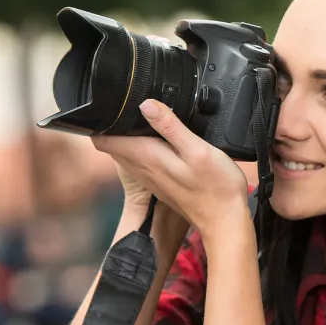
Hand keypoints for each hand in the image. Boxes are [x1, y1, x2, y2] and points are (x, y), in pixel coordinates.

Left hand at [93, 99, 250, 246]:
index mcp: (146, 156)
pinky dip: (142, 147)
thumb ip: (171, 127)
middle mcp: (142, 168)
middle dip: (113, 125)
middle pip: (111, 144)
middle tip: (128, 107)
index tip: (111, 105)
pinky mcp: (160, 182)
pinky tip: (160, 141)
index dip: (101, 121)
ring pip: (124, 152)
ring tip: (143, 120)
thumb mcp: (198, 150)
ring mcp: (150, 178)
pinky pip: (140, 161)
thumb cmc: (216, 187)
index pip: (103, 139)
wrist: (224, 220)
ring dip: (127, 136)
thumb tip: (146, 104)